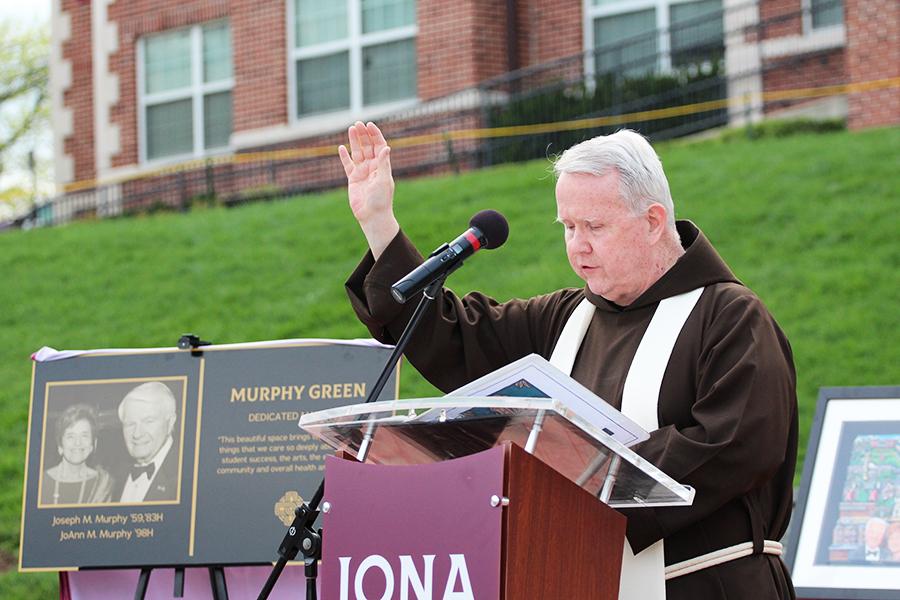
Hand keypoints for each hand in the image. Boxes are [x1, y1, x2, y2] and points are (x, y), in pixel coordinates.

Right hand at [338, 121, 398, 257]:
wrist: (372, 216)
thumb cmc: (381, 200)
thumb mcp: (384, 180)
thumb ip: (383, 163)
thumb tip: (386, 147)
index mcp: (382, 166)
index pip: (379, 146)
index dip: (375, 135)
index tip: (370, 125)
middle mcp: (373, 167)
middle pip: (368, 147)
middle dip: (364, 135)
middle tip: (358, 123)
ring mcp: (362, 173)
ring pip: (357, 153)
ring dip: (354, 141)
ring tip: (351, 129)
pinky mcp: (353, 179)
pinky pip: (348, 165)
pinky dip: (345, 156)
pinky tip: (341, 147)